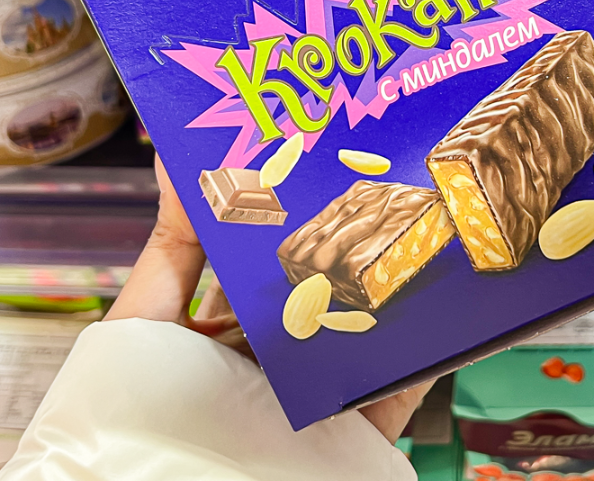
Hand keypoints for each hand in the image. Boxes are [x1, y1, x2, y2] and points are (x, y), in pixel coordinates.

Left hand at [106, 155, 432, 440]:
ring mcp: (322, 396)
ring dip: (398, 289)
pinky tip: (453, 304)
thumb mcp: (144, 323)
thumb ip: (170, 248)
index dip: (291, 220)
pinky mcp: (360, 432)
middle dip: (354, 246)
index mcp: (225, 335)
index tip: (319, 168)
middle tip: (389, 186)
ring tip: (429, 231)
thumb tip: (174, 161)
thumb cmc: (140, 420)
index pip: (264, 266)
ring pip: (370, 332)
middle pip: (324, 292)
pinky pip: (405, 384)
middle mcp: (275, 362)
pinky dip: (433, 348)